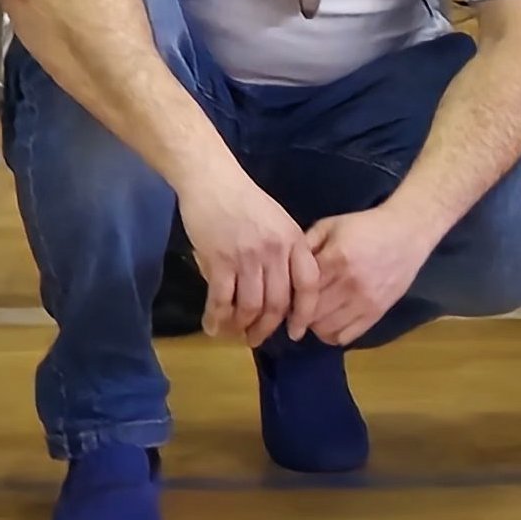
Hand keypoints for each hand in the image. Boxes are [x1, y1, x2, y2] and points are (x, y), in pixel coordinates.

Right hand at [178, 167, 316, 342]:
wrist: (212, 180)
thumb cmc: (244, 199)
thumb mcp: (278, 221)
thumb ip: (284, 252)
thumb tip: (280, 293)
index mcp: (294, 240)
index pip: (308, 285)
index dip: (304, 313)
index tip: (297, 332)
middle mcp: (275, 251)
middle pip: (278, 303)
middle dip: (267, 328)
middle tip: (256, 339)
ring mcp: (248, 256)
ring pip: (251, 306)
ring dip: (241, 326)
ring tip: (234, 333)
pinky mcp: (220, 260)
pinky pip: (222, 300)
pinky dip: (217, 318)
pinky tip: (212, 326)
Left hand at [292, 204, 432, 347]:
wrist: (407, 232)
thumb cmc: (365, 226)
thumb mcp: (330, 225)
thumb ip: (305, 245)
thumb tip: (283, 270)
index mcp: (335, 259)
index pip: (300, 292)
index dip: (287, 299)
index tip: (282, 299)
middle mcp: (349, 284)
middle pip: (310, 315)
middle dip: (299, 314)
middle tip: (296, 308)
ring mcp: (365, 301)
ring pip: (326, 330)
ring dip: (315, 325)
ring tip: (315, 314)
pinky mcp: (377, 313)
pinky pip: (346, 337)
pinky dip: (333, 334)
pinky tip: (332, 321)